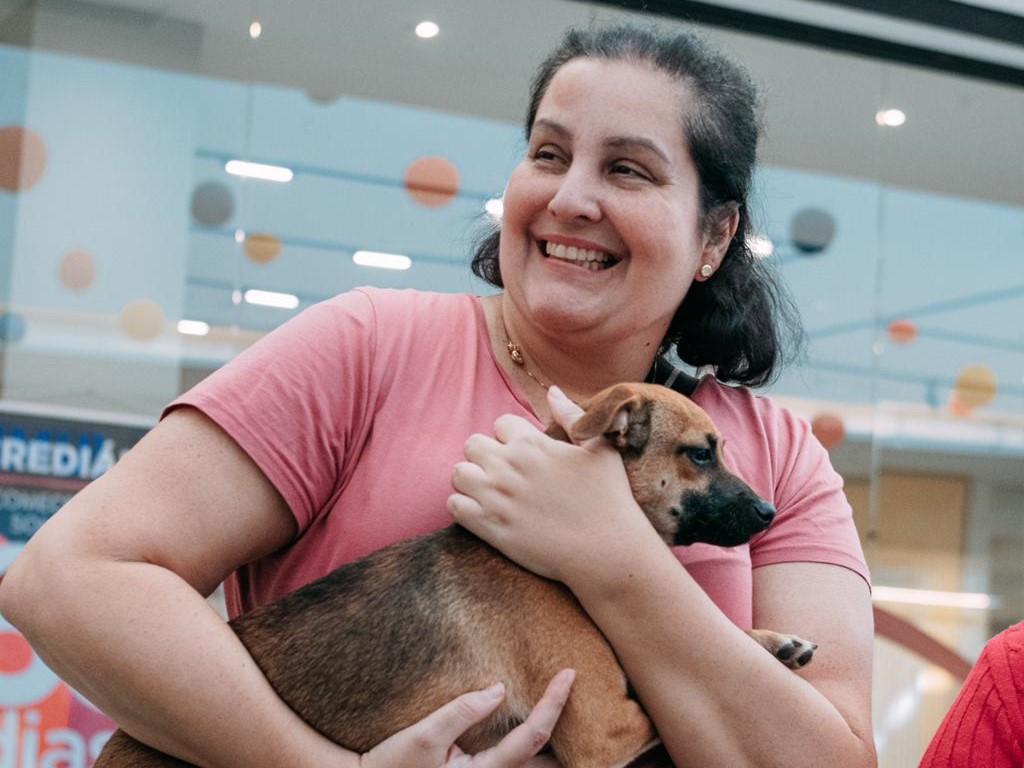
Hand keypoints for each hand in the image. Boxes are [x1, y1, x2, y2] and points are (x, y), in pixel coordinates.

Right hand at [359, 669, 573, 767]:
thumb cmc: (391, 764)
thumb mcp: (425, 736)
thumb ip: (463, 711)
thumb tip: (500, 688)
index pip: (534, 736)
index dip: (555, 704)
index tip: (569, 673)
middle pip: (548, 764)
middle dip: (572, 737)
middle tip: (589, 701)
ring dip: (553, 745)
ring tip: (569, 710)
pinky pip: (516, 765)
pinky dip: (531, 747)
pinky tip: (534, 727)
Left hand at [448, 387, 650, 586]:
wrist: (608, 552)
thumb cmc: (610, 498)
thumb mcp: (600, 448)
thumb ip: (571, 415)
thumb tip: (552, 390)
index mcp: (531, 443)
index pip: (500, 423)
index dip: (512, 437)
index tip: (526, 456)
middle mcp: (508, 466)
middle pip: (473, 445)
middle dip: (486, 455)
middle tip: (506, 474)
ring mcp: (495, 497)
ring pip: (458, 473)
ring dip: (471, 479)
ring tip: (491, 492)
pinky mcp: (489, 528)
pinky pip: (454, 505)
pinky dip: (464, 506)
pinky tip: (484, 512)